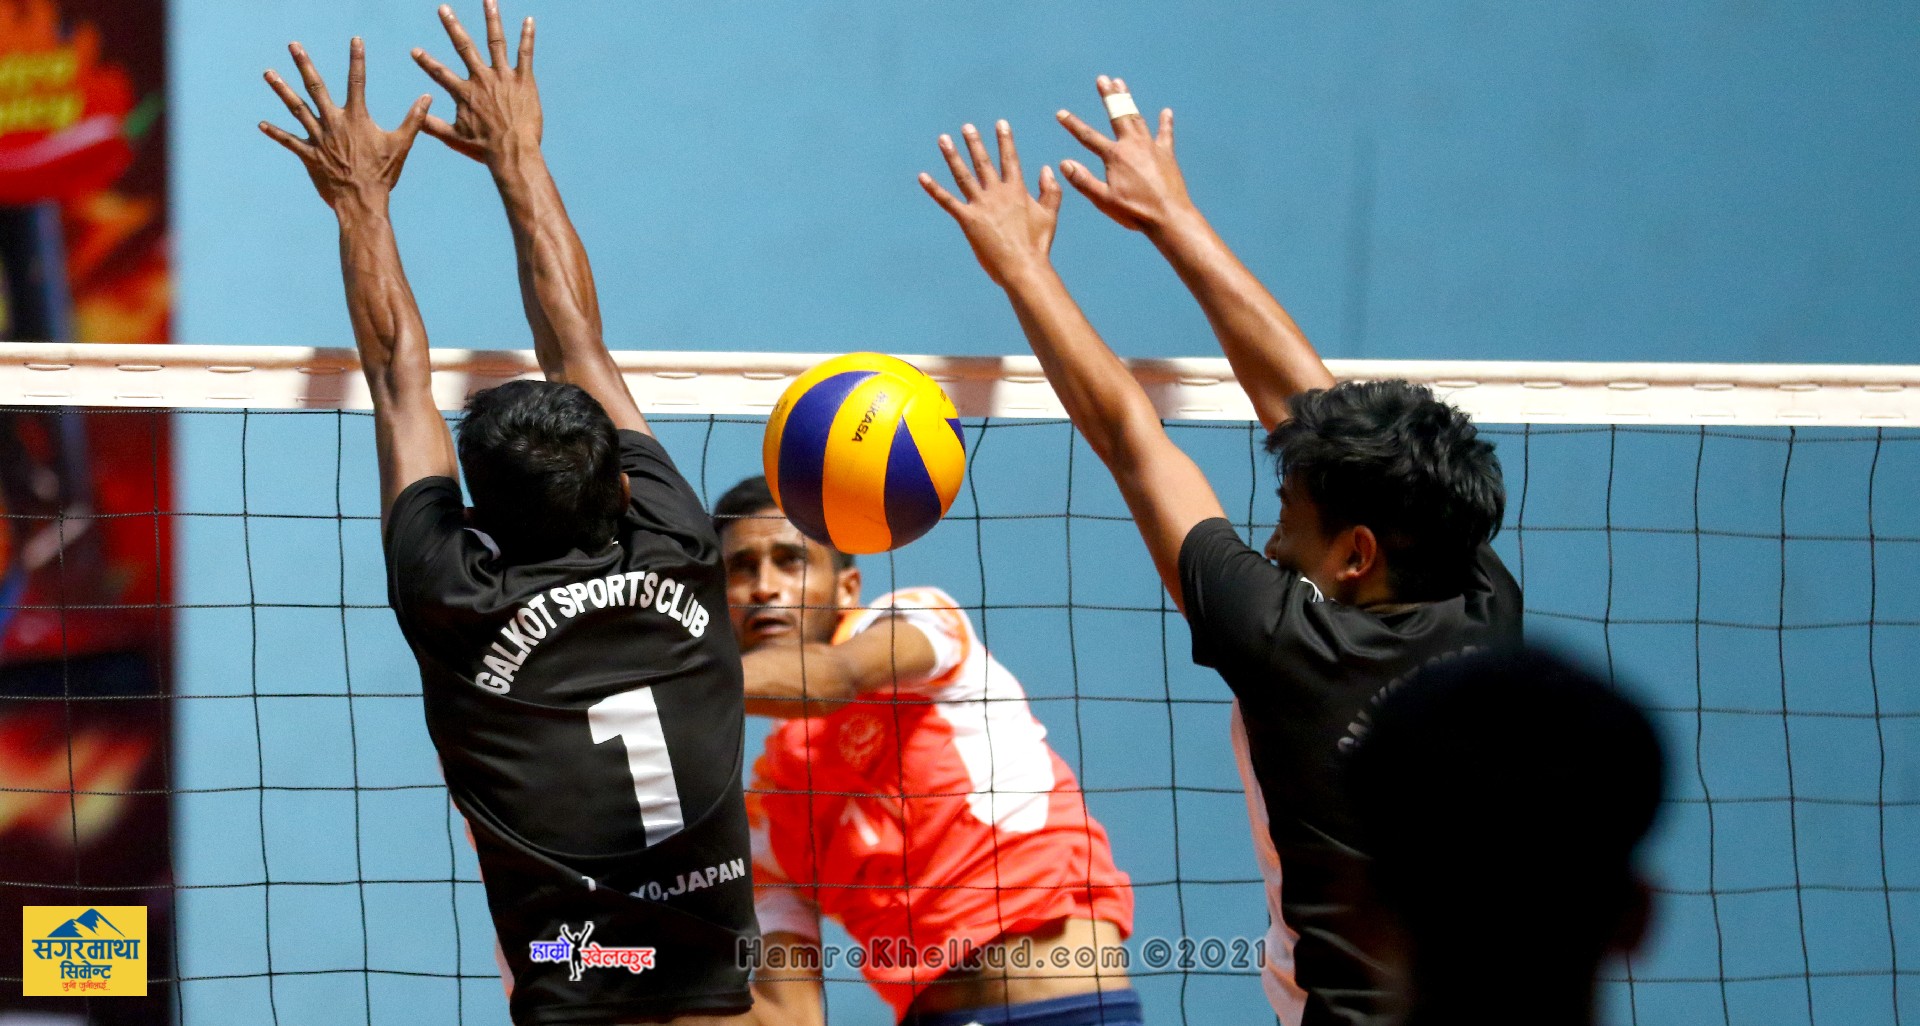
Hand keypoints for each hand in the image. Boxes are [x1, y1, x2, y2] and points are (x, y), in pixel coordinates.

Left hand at [260, 39, 432, 210]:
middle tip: (293, 46)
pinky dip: (276, 133)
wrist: (362, 202)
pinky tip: (262, 124)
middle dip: (304, 64)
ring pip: (297, 108)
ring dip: (281, 89)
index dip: (357, 59)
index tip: (355, 40)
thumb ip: (413, 119)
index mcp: (356, 118)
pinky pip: (289, 142)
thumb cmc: (383, 174)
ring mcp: (318, 139)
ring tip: (268, 73)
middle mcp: (334, 123)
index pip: (357, 81)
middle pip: (316, 87)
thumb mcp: (401, 145)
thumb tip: (427, 97)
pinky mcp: (309, 156)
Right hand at [412, 0, 540, 163]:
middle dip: (452, 26)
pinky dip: (527, 37)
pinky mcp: (524, 81)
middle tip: (443, 8)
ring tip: (489, 0)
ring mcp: (503, 77)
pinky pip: (525, 54)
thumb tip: (414, 119)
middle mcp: (482, 79)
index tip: (414, 50)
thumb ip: (432, 125)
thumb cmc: (484, 149)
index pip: (439, 72)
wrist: (513, 152)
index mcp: (464, 92)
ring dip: (492, 19)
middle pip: (464, 46)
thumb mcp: (453, 138)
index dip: (425, 61)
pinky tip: (529, 20)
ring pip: (496, 42)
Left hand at [918, 120, 1062, 287]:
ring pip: (963, 175)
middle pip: (983, 162)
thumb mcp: (1049, 215)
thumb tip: (1046, 168)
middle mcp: (997, 193)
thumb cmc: (1038, 244)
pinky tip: (922, 176)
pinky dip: (934, 189)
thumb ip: (1050, 190)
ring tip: (943, 139)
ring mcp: (981, 206)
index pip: (1010, 159)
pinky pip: (947, 201)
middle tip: (967, 127)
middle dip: (975, 143)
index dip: (1005, 140)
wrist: (1024, 267)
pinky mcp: (968, 220)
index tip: (1001, 123)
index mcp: (1017, 191)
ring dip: (952, 156)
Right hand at [1055, 76, 1191, 233]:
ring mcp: (1151, 147)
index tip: (1060, 113)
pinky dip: (1165, 123)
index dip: (1072, 124)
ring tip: (1121, 84)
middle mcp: (1133, 145)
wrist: (1169, 217)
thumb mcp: (1103, 200)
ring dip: (1128, 100)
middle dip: (1108, 96)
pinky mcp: (1167, 155)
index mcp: (1115, 156)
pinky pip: (1165, 134)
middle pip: (1117, 114)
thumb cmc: (1135, 212)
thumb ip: (1083, 180)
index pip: (1088, 136)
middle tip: (1103, 79)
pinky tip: (1166, 112)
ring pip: (1137, 117)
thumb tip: (1064, 163)